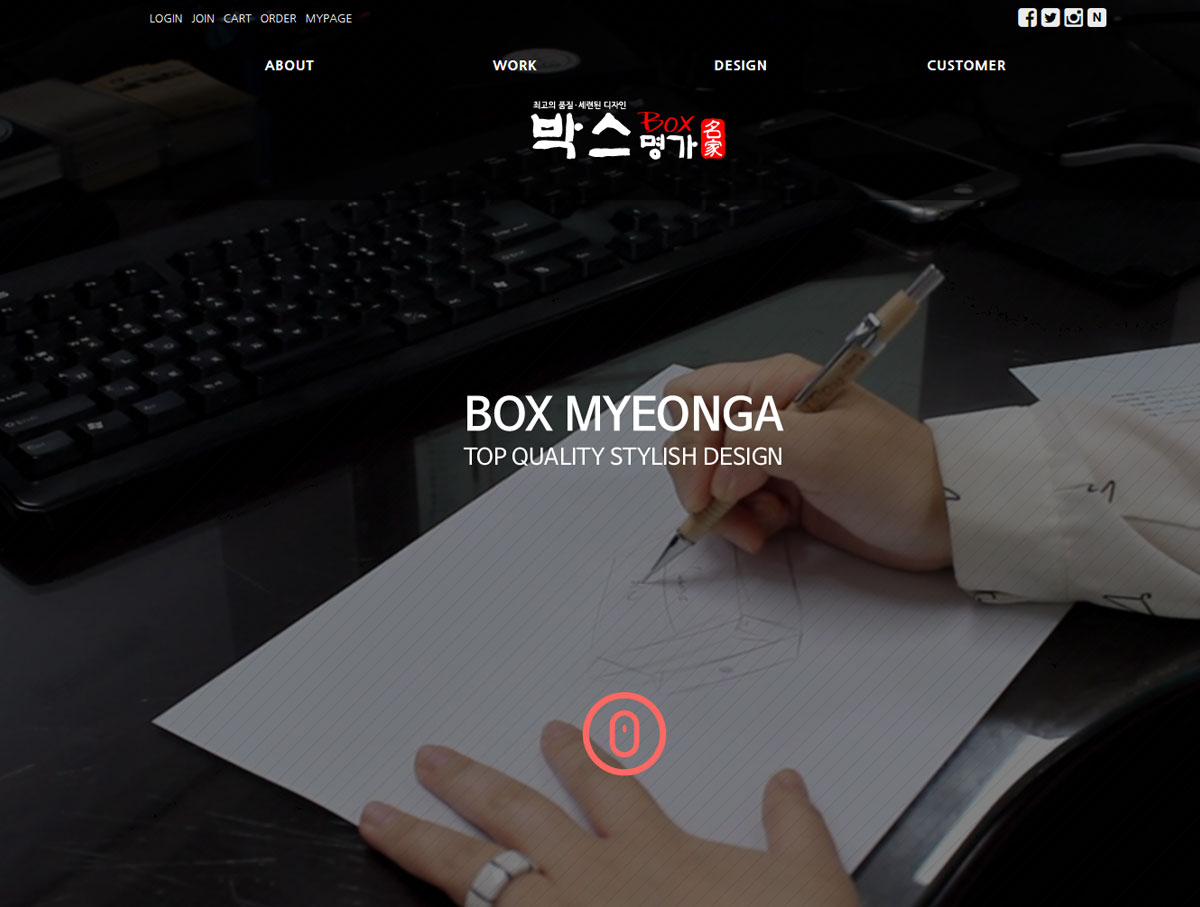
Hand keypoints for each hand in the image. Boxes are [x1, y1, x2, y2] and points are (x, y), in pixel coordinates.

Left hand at [359, 721, 858, 906]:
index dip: (579, 756)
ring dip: (423, 841)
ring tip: (377, 817)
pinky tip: (412, 901)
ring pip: (474, 873)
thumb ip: (795, 828)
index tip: (551, 730)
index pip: (607, 788)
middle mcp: (594, 880)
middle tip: (429, 755)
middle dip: (471, 781)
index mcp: (652, 854)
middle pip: (518, 816)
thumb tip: (787, 779)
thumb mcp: (810, 884)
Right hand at [664, 354, 951, 571]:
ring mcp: (772, 453)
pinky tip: (770, 531)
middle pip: (692, 439)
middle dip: (702, 481)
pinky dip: (741, 522)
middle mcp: (767, 413)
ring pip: (708, 477)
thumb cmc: (893, 475)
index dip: (690, 443)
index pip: (693, 398)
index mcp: (775, 384)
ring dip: (722, 509)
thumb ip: (754, 444)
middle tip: (729, 512)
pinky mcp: (779, 488)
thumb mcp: (824, 448)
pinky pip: (732, 504)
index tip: (711, 489)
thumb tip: (719, 478)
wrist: (941, 519)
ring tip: (758, 527)